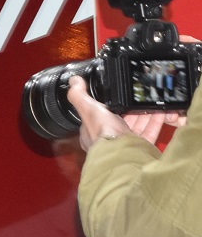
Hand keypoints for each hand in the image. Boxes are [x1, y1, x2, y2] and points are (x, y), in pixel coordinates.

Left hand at [69, 75, 184, 149]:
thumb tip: (73, 81)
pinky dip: (156, 121)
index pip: (102, 114)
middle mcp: (109, 138)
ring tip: (153, 101)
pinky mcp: (140, 147)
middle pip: (123, 119)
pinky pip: (150, 132)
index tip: (121, 94)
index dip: (111, 104)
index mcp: (94, 130)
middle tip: (142, 96)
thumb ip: (80, 96)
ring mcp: (125, 143)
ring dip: (146, 113)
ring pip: (137, 125)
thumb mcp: (88, 110)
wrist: (122, 154)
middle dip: (133, 108)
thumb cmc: (102, 135)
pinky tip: (162, 111)